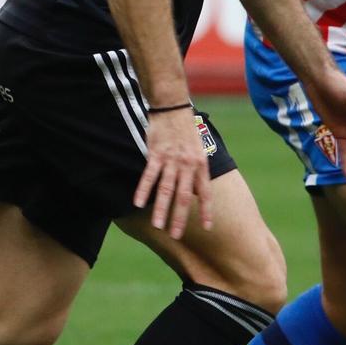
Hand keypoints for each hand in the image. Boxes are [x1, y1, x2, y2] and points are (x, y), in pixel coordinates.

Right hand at [134, 107, 212, 238]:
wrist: (173, 108)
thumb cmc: (186, 132)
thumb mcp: (199, 152)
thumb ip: (197, 174)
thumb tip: (196, 195)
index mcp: (201, 166)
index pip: (205, 193)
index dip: (206, 211)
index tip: (207, 228)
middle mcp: (188, 165)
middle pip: (184, 197)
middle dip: (180, 218)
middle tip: (176, 236)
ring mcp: (171, 160)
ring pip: (166, 190)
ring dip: (161, 210)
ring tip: (158, 227)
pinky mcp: (156, 154)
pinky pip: (149, 176)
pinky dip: (143, 190)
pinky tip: (138, 203)